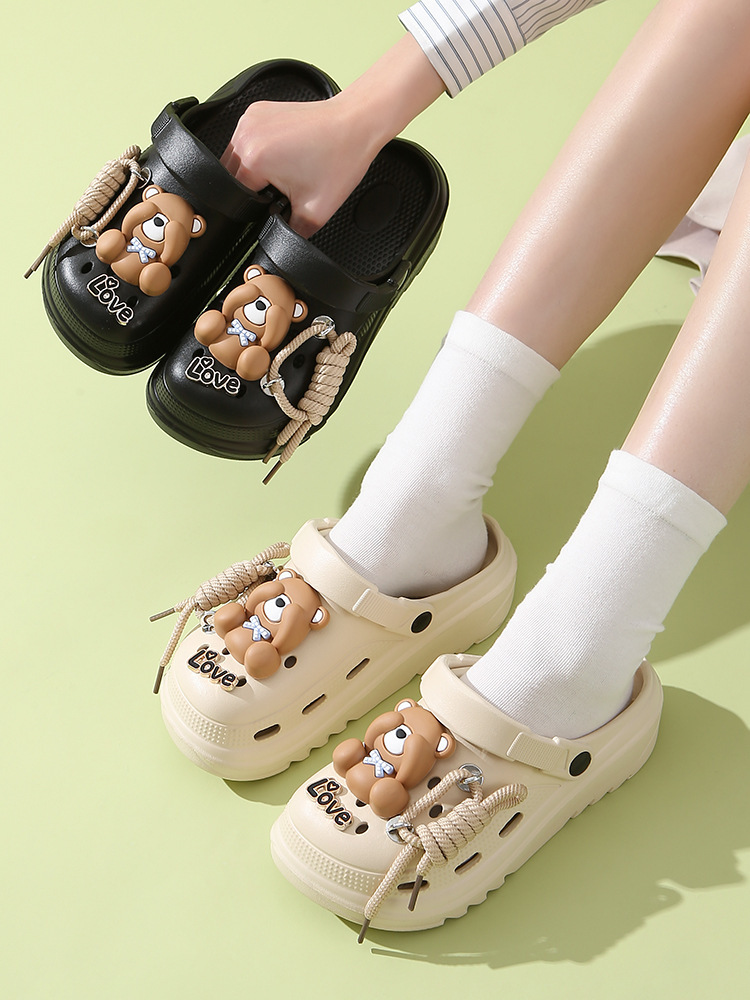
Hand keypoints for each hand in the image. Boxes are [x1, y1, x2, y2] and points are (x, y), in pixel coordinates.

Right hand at [221, 97, 374, 237]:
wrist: (355, 124)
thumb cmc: (340, 159)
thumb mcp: (314, 213)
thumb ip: (289, 235)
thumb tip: (277, 244)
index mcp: (254, 159)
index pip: (236, 196)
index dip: (255, 207)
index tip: (277, 202)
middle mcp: (247, 134)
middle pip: (231, 176)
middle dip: (253, 187)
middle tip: (286, 185)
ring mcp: (250, 118)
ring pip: (236, 158)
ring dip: (253, 169)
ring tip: (287, 167)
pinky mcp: (257, 111)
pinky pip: (247, 140)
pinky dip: (259, 151)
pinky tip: (283, 153)